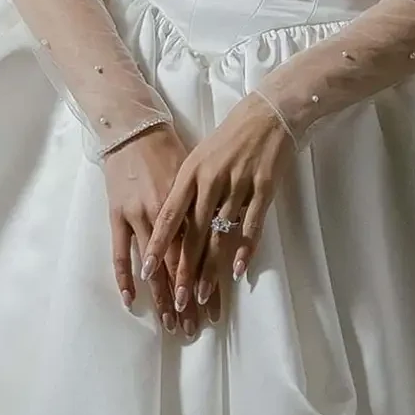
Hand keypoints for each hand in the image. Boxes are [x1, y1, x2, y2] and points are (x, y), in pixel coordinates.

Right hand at [103, 122, 208, 337]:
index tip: (214, 310)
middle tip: (194, 327)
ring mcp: (139, 215)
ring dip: (162, 296)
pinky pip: (119, 251)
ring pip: (155, 265)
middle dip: (188, 299)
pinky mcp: (117, 213)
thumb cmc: (171, 150)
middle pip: (181, 266)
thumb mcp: (198, 177)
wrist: (135, 128)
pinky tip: (130, 299)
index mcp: (192, 204)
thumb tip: (224, 236)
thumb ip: (208, 207)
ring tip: (170, 322)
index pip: (203, 254)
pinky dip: (124, 276)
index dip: (208, 283)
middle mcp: (168, 214)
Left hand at [143, 91, 293, 324]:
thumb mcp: (199, 158)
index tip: (147, 271)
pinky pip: (252, 225)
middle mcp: (211, 180)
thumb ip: (186, 190)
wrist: (267, 113)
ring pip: (221, 235)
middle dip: (185, 270)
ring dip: (212, 269)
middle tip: (178, 300)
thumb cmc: (229, 138)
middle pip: (194, 234)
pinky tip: (237, 271)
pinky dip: (245, 249)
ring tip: (204, 295)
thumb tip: (174, 226)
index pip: (169, 216)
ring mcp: (238, 185)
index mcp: (191, 173)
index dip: (159, 245)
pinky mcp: (264, 188)